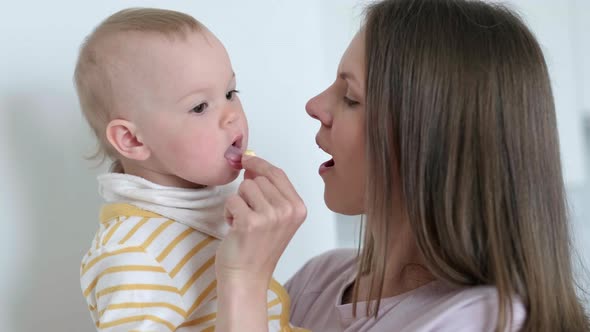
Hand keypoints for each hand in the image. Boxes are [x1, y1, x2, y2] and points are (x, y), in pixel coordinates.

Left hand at [216, 155, 306, 285]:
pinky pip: (232, 200)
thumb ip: (269, 191)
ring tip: (243, 221)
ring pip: (245, 187)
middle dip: (248, 192)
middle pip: (259, 178)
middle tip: (249, 214)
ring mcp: (270, 216)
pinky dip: (228, 212)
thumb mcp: (275, 217)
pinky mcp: (250, 222)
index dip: (259, 164)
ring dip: (238, 202)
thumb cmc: (258, 248)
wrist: (246, 277)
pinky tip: (235, 227)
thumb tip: (251, 165)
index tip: (247, 160)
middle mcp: (288, 211)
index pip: (277, 173)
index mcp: (298, 208)